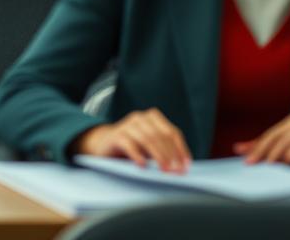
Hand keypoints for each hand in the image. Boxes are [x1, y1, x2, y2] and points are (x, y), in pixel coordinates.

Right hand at [72, 108, 191, 172]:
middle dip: (171, 155)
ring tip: (164, 171)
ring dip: (158, 156)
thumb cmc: (133, 147)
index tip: (186, 166)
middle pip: (160, 136)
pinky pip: (129, 144)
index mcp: (152, 118)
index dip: (181, 149)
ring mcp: (126, 125)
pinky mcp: (115, 136)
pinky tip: (143, 166)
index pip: (172, 132)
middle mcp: (139, 118)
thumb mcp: (150, 145)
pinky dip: (138, 155)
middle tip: (176, 171)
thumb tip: (182, 166)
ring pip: (147, 139)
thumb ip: (163, 149)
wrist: (103, 144)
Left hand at [236, 113, 289, 165]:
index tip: (249, 162)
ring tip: (282, 165)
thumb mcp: (283, 150)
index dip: (259, 148)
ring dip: (289, 155)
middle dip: (272, 153)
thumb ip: (264, 148)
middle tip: (265, 165)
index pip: (273, 135)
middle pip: (285, 139)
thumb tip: (238, 148)